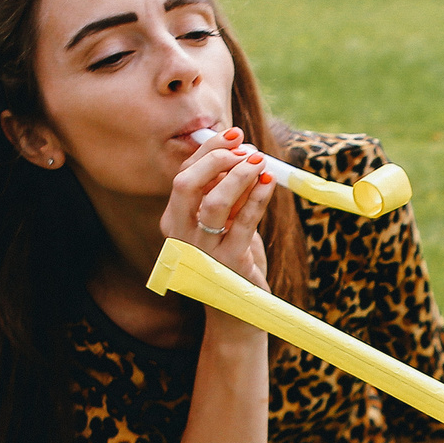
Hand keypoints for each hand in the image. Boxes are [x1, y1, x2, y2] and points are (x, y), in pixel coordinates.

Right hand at [158, 128, 272, 307]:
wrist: (238, 307)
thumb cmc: (231, 257)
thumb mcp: (224, 221)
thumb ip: (225, 191)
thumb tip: (240, 150)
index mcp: (173, 222)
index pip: (183, 177)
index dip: (208, 152)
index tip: (233, 135)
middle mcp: (181, 236)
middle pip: (187, 185)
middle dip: (217, 159)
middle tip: (245, 148)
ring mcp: (203, 252)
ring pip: (214, 203)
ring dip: (239, 176)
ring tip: (260, 161)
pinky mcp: (230, 263)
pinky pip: (244, 223)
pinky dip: (259, 197)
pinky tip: (270, 183)